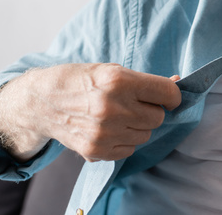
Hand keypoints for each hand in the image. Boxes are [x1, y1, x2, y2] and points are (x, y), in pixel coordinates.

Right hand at [0, 63, 181, 161]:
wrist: (42, 101)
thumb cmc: (81, 81)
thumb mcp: (113, 70)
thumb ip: (146, 81)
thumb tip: (179, 84)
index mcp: (118, 81)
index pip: (168, 94)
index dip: (172, 96)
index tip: (167, 97)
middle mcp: (112, 108)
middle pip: (157, 118)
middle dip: (151, 111)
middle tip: (134, 104)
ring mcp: (104, 132)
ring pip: (145, 135)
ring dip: (137, 126)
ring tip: (117, 115)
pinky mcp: (96, 150)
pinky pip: (129, 149)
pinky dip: (124, 140)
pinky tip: (108, 128)